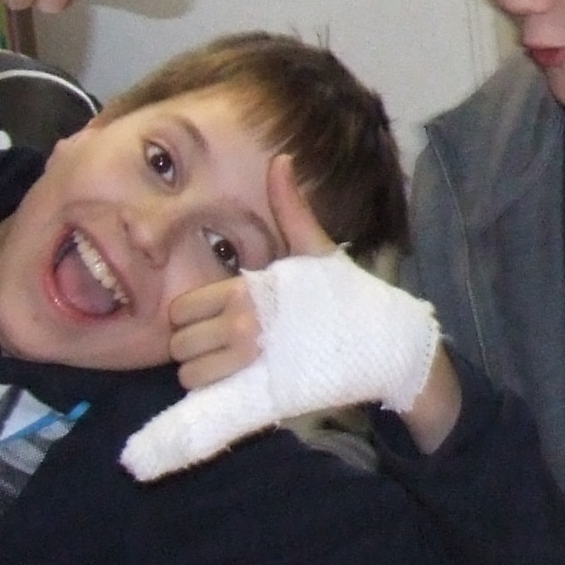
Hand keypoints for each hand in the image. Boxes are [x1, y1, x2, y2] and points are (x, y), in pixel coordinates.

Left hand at [163, 155, 340, 387]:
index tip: (220, 319)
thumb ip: (290, 210)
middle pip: (179, 345)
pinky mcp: (260, 399)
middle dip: (197, 348)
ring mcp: (250, 365)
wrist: (385, 347)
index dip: (195, 317)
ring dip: (205, 376)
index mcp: (247, 291)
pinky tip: (228, 393)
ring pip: (190, 376)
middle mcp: (242, 326)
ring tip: (233, 369)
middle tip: (226, 347)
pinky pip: (207, 404)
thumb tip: (281, 160)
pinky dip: (207, 403)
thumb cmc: (348, 298)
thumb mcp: (317, 251)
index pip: (182, 309)